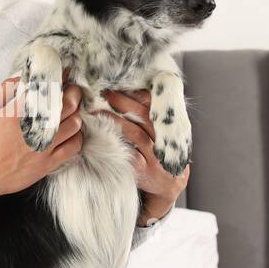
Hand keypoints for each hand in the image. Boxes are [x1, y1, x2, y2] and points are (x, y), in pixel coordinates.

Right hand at [0, 67, 84, 199]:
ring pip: (75, 124)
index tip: (64, 73)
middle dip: (74, 92)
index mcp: (20, 110)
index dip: (61, 77)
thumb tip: (25, 75)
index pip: (49, 87)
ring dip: (76, 114)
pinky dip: (76, 136)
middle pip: (69, 103)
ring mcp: (44, 146)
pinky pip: (74, 146)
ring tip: (71, 112)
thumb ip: (6, 88)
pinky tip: (70, 133)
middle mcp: (35, 127)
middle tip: (72, 90)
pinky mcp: (49, 163)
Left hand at [95, 88, 189, 223]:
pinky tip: (102, 137)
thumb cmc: (162, 152)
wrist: (171, 183)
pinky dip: (115, 144)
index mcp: (167, 125)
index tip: (118, 84)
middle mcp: (162, 138)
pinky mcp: (144, 170)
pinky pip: (129, 154)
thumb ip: (150, 115)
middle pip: (142, 115)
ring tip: (97, 111)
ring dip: (115, 120)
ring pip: (135, 133)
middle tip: (104, 93)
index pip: (152, 104)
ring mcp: (154, 155)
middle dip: (122, 102)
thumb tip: (131, 93)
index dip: (135, 93)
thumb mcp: (163, 132)